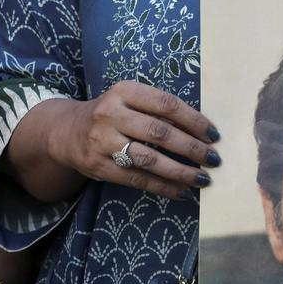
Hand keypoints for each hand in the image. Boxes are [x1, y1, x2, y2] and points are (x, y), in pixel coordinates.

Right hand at [49, 80, 219, 199]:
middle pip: (160, 133)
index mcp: (125, 91)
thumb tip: (202, 132)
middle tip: (213, 160)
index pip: (167, 105)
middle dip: (192, 148)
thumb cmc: (113, 115)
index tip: (214, 135)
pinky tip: (182, 191)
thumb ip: (159, 111)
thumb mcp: (130, 101)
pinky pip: (138, 179)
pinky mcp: (100, 166)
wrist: (68, 131)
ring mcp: (103, 141)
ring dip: (181, 172)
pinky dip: (163, 187)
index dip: (194, 121)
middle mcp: (111, 114)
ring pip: (150, 159)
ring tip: (202, 179)